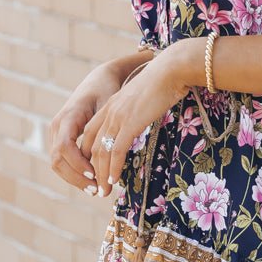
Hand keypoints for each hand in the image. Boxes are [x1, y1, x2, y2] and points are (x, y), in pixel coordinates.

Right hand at [48, 63, 123, 194]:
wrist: (98, 80)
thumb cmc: (107, 91)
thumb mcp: (108, 106)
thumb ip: (105, 128)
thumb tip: (111, 152)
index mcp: (67, 117)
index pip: (64, 146)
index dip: (77, 163)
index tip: (94, 173)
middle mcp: (57, 126)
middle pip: (57, 160)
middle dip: (76, 177)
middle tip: (96, 190)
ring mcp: (56, 133)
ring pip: (57, 164)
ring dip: (74, 179)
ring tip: (95, 189)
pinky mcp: (62, 138)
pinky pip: (62, 160)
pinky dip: (74, 173)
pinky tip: (91, 180)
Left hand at [81, 47, 191, 198]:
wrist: (172, 70)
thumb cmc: (165, 82)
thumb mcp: (144, 97)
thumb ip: (137, 109)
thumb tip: (142, 118)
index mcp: (111, 105)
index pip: (91, 134)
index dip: (90, 154)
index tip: (96, 169)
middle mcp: (109, 112)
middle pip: (91, 146)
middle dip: (92, 169)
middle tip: (98, 187)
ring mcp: (118, 118)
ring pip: (101, 152)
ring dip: (101, 174)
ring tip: (104, 191)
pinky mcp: (129, 124)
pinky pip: (115, 151)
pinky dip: (113, 168)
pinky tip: (114, 180)